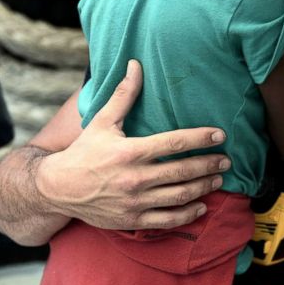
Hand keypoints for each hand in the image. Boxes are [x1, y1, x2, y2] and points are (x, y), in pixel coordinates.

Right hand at [36, 60, 230, 230]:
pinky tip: (202, 205)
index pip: (174, 143)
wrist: (56, 189)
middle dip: (209, 164)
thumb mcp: (102, 121)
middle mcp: (135, 178)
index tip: (221, 135)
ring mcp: (134, 201)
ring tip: (219, 178)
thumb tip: (136, 64)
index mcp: (130, 151)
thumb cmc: (83, 152)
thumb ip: (124, 95)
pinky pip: (167, 220)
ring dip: (204, 187)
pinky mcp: (132, 220)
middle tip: (227, 159)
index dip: (201, 138)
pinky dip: (189, 214)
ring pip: (179, 195)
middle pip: (183, 171)